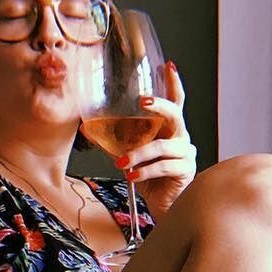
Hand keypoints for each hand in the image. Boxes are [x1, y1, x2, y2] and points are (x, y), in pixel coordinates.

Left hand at [118, 61, 196, 221]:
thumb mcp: (128, 156)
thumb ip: (112, 142)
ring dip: (140, 153)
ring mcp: (186, 154)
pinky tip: (132, 176)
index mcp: (169, 129)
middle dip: (160, 105)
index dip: (173, 83)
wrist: (162, 206)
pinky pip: (164, 166)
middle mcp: (181, 137)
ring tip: (122, 163)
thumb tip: (86, 129)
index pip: (175, 102)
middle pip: (176, 114)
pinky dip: (145, 171)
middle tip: (142, 102)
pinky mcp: (185, 170)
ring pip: (163, 145)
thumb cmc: (149, 179)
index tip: (168, 65)